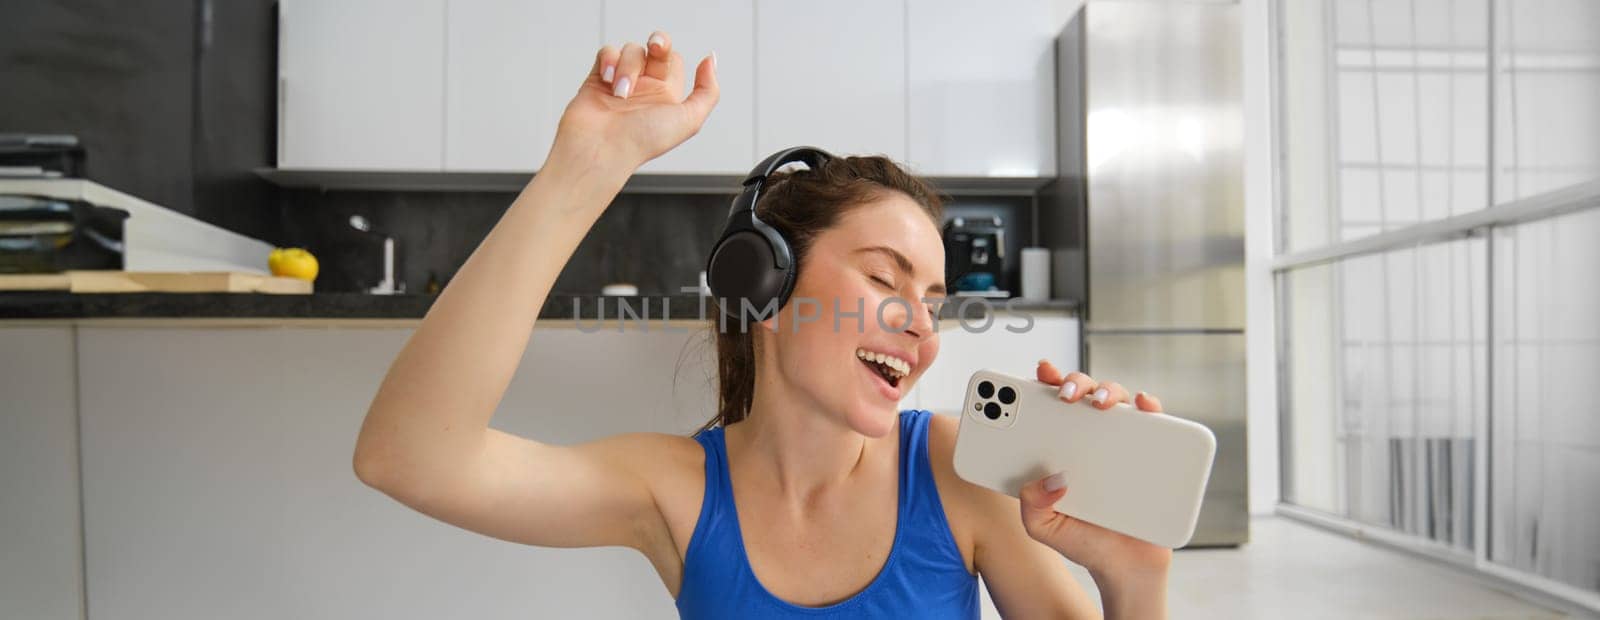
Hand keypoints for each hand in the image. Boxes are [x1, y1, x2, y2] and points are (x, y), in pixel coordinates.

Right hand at [551, 30, 719, 173]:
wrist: (601, 148)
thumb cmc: (642, 141)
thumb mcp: (689, 120)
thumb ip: (707, 91)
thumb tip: (710, 59)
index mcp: (666, 97)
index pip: (674, 61)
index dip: (672, 57)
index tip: (668, 66)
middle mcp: (645, 88)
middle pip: (655, 49)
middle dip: (658, 43)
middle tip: (655, 48)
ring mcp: (621, 82)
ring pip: (631, 50)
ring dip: (629, 67)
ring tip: (621, 93)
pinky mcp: (598, 78)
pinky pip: (607, 52)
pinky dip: (609, 61)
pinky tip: (607, 80)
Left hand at [1018, 361, 1172, 587]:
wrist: (1126, 565)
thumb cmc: (1083, 540)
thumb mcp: (1044, 527)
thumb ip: (1031, 505)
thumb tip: (1046, 479)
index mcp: (1059, 448)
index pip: (1048, 407)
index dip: (1040, 385)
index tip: (1036, 375)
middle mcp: (1089, 438)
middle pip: (1082, 395)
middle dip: (1072, 383)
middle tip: (1063, 395)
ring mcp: (1122, 443)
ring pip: (1117, 400)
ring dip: (1107, 390)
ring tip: (1097, 403)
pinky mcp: (1152, 452)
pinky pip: (1154, 422)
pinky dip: (1149, 406)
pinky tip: (1141, 405)